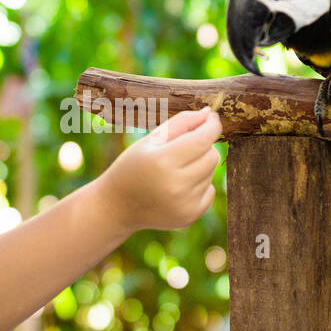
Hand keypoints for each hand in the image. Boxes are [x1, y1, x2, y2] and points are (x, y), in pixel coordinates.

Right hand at [96, 106, 222, 234]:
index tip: (211, 118)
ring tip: (175, 171)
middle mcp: (175, 185)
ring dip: (199, 166)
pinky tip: (178, 187)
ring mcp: (184, 204)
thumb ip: (181, 123)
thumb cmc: (133, 166)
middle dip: (202, 147)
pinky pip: (210, 191)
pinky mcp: (190, 216)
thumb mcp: (150, 140)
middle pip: (211, 156)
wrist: (118, 206)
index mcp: (162, 161)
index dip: (211, 125)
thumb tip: (209, 113)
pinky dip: (200, 185)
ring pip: (211, 173)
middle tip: (182, 148)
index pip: (202, 139)